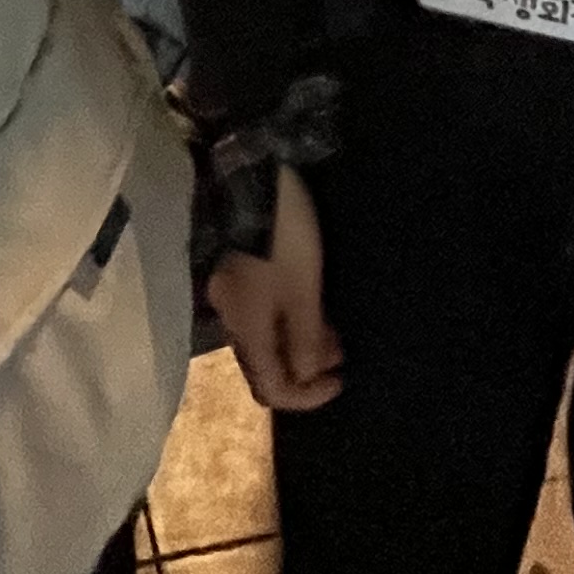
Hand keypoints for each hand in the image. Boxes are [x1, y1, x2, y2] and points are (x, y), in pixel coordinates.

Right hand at [207, 166, 341, 409]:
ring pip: (265, 338)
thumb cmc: (283, 239)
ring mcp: (231, 296)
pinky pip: (262, 313)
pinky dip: (287, 318)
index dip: (308, 396)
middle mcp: (232, 320)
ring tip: (332, 324)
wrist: (250, 177)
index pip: (272, 390)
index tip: (340, 379)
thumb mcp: (303, 289)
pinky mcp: (236, 272)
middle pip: (266, 365)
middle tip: (342, 350)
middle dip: (306, 366)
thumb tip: (307, 376)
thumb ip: (305, 338)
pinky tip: (308, 300)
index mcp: (247, 331)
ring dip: (299, 341)